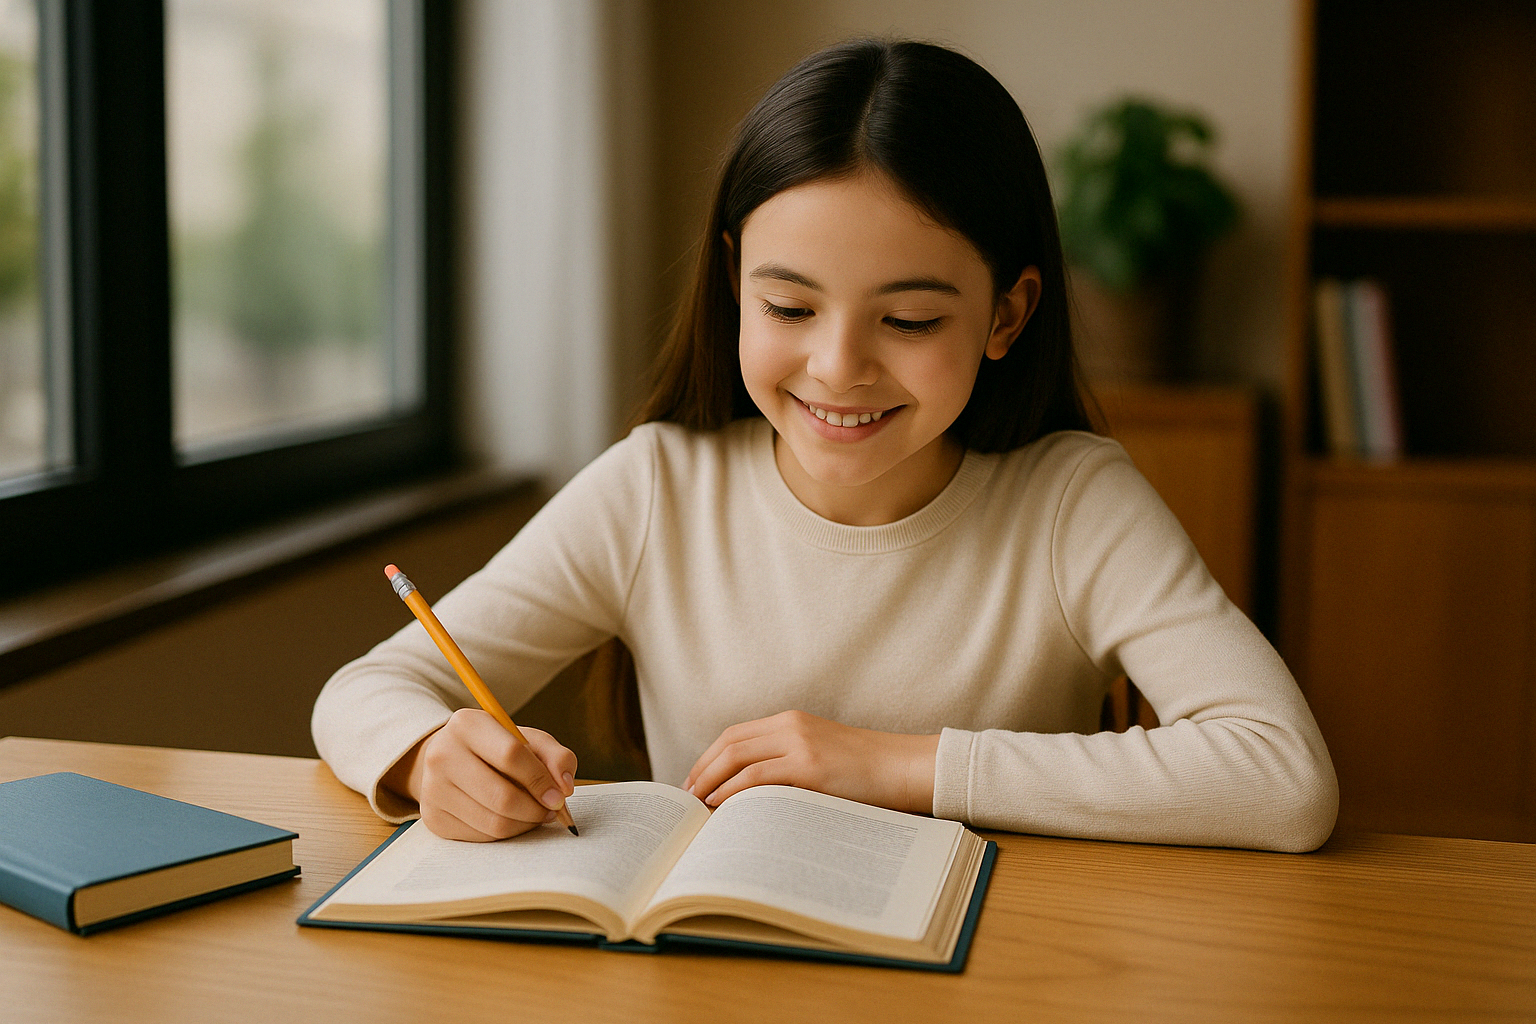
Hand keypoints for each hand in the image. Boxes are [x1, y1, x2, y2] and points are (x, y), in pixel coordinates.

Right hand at [382, 708, 577, 841]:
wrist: (451, 761)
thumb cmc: (497, 749)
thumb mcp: (528, 740)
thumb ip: (556, 756)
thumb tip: (565, 787)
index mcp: (466, 724)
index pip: (511, 755)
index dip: (540, 780)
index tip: (559, 796)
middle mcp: (442, 755)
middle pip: (501, 796)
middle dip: (535, 810)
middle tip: (551, 811)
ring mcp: (433, 789)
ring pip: (493, 822)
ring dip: (524, 824)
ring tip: (536, 815)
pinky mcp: (433, 818)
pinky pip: (481, 837)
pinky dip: (506, 833)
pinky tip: (512, 820)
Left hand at [684, 710, 939, 813]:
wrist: (906, 767)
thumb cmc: (868, 772)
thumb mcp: (823, 756)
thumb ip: (789, 763)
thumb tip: (749, 793)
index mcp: (793, 720)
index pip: (735, 734)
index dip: (708, 757)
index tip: (694, 781)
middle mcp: (791, 726)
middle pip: (729, 743)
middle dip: (701, 770)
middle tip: (686, 798)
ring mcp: (800, 744)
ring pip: (737, 757)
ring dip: (710, 782)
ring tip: (696, 806)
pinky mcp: (810, 767)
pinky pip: (757, 776)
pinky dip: (732, 790)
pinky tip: (720, 806)